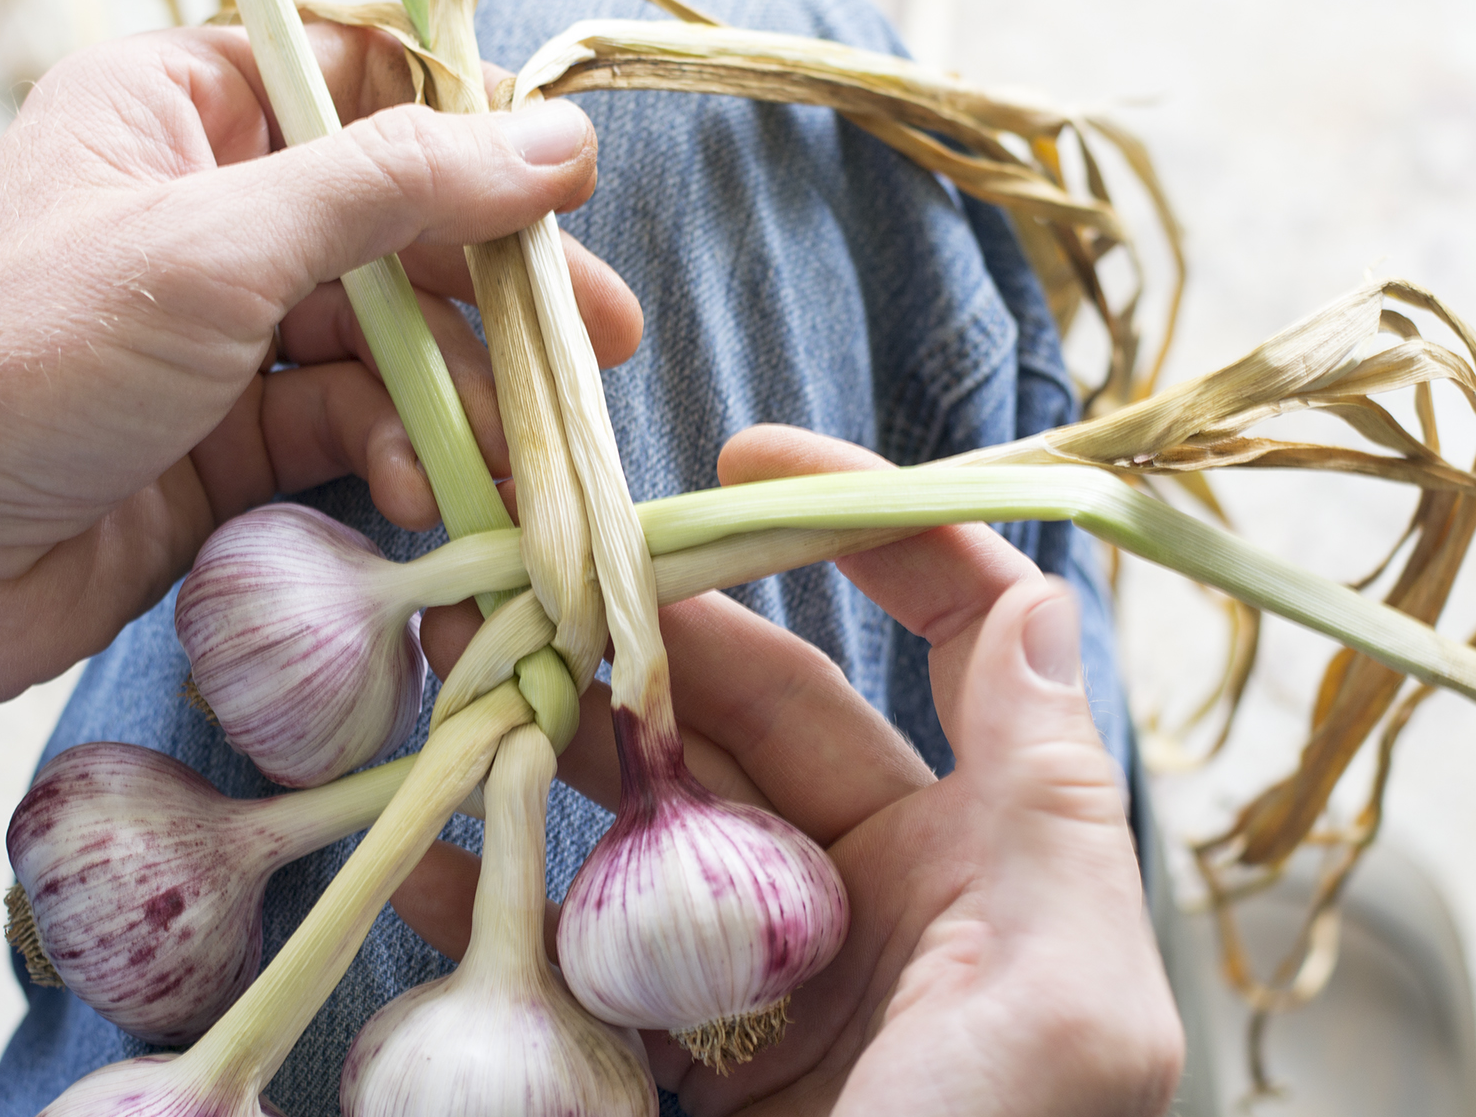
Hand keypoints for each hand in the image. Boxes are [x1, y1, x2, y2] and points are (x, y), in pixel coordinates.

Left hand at [0, 23, 639, 776]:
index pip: (359, 79)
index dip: (467, 129)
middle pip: (394, 224)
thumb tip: (555, 144)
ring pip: (384, 342)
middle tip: (600, 346)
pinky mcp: (231, 439)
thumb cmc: (22, 362)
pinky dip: (393, 458)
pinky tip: (418, 498)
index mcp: (178, 107)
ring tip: (511, 464)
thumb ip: (392, 189)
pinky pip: (348, 427)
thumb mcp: (214, 247)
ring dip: (453, 401)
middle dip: (489, 293)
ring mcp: (221, 331)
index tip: (564, 192)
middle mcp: (208, 209)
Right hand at [402, 425, 1181, 1115]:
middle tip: (529, 574)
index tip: (742, 463)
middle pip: (757, 703)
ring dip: (560, 730)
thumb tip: (1039, 599)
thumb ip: (1053, 803)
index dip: (865, 528)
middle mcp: (870, 895)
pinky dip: (510, 873)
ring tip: (461, 671)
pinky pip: (576, 925)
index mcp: (986, 866)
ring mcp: (751, 966)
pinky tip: (443, 832)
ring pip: (649, 800)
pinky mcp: (656, 1043)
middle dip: (648, 624)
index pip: (954, 640)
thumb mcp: (1063, 1014)